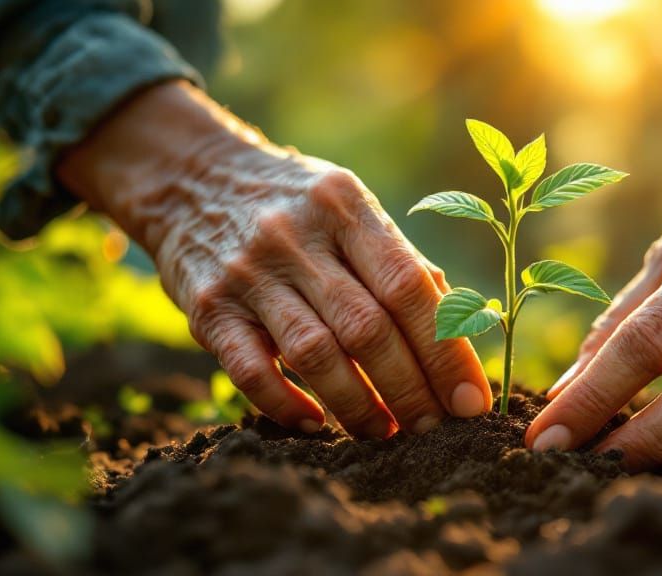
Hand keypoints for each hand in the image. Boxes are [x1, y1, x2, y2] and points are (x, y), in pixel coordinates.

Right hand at [57, 81, 490, 436]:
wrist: (191, 177)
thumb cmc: (297, 205)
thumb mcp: (351, 208)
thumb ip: (401, 261)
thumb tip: (461, 331)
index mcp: (346, 207)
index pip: (409, 287)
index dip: (446, 350)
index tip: (471, 401)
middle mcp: (296, 236)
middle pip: (367, 328)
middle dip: (409, 389)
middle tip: (434, 428)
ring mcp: (248, 272)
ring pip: (315, 354)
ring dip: (357, 406)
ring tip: (385, 433)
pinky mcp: (207, 307)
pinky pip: (251, 371)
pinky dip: (286, 405)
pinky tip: (316, 424)